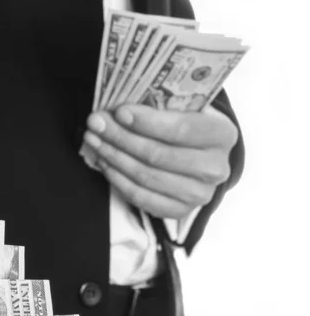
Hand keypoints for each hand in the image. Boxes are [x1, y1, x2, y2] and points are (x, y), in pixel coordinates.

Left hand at [83, 105, 237, 218]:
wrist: (202, 157)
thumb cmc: (188, 127)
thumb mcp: (185, 109)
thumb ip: (161, 105)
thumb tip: (119, 108)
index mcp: (221, 134)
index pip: (181, 129)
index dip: (146, 121)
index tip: (119, 112)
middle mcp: (215, 167)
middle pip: (157, 155)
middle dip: (120, 137)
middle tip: (95, 124)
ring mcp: (199, 194)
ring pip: (145, 176)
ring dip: (113, 157)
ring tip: (93, 140)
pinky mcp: (179, 210)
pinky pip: (140, 197)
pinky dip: (117, 179)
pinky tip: (104, 162)